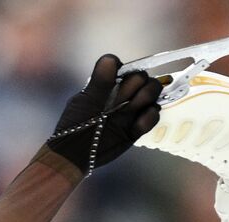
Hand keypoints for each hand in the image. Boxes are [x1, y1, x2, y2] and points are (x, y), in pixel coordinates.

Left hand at [45, 54, 161, 176]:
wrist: (75, 154)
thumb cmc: (75, 125)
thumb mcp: (85, 100)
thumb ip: (100, 81)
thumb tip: (113, 60)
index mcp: (109, 85)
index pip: (127, 68)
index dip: (125, 71)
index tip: (115, 82)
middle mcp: (123, 94)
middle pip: (143, 78)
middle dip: (136, 85)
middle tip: (123, 100)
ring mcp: (131, 110)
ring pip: (152, 93)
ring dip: (145, 98)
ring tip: (130, 110)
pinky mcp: (137, 127)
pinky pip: (153, 116)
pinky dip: (148, 118)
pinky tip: (134, 127)